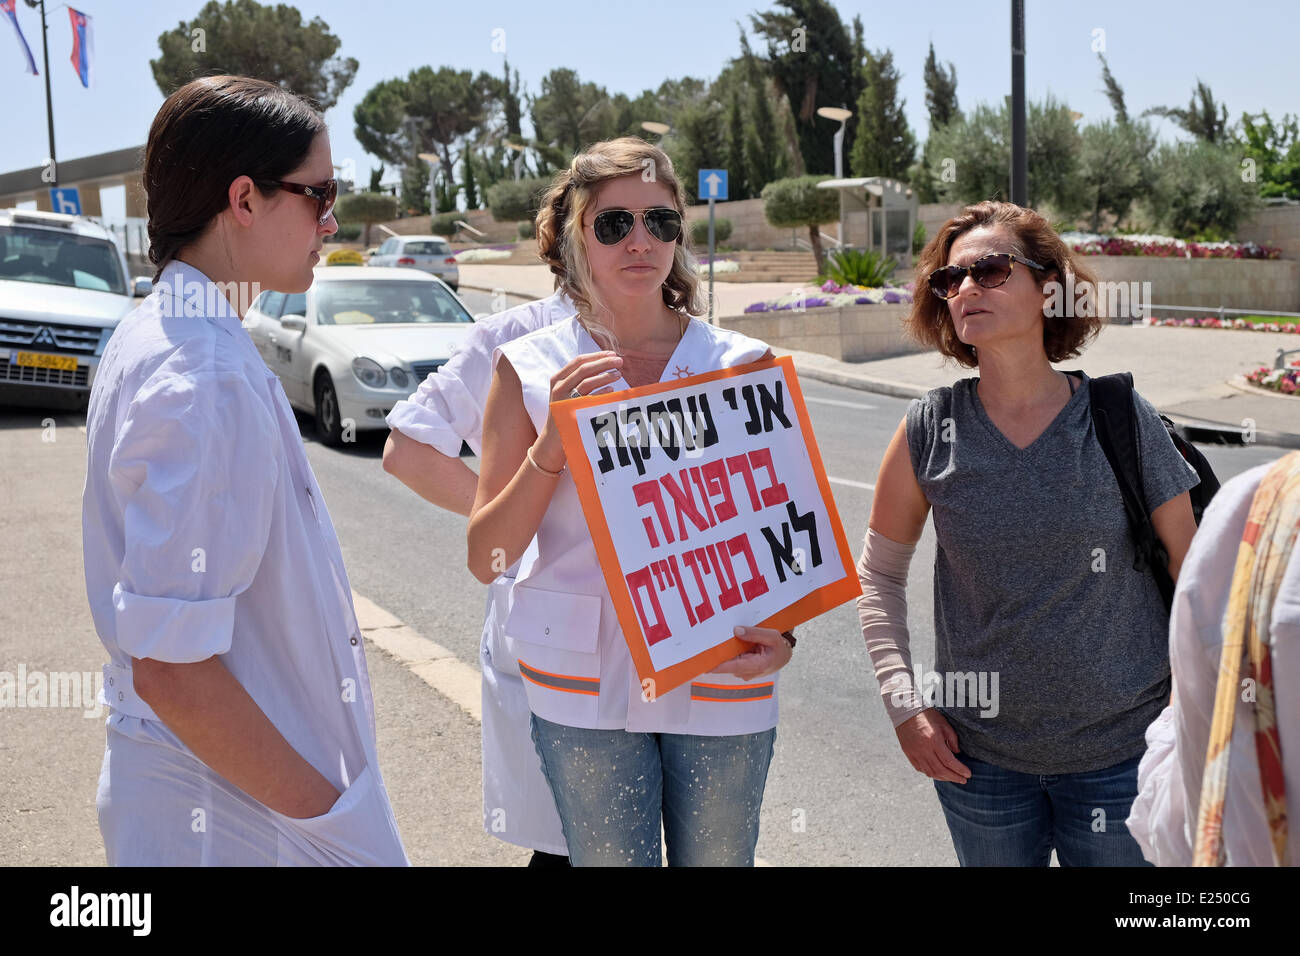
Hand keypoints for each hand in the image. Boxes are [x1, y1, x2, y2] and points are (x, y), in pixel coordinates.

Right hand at [532, 351, 623, 469]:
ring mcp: (564, 400)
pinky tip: (612, 389)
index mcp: (558, 378)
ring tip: (619, 374)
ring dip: (605, 376)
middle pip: (584, 369)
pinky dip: (601, 392)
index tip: (612, 354)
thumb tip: (604, 363)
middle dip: (603, 362)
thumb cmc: (565, 412)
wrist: (553, 439)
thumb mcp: (567, 392)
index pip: (578, 361)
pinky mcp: (570, 412)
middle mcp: (559, 387)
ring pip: (586, 382)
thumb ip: (579, 379)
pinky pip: (589, 399)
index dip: (596, 356)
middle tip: (620, 361)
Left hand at [709, 626, 792, 680]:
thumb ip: (754, 633)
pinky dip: (726, 654)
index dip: (718, 666)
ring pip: (728, 663)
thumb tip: (736, 630)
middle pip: (727, 665)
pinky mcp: (741, 669)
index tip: (704, 664)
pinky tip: (720, 645)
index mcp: (757, 665)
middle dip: (716, 657)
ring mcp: (743, 672)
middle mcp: (748, 672)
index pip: (734, 666)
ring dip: (721, 655)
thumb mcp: (772, 636)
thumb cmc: (778, 646)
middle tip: (701, 647)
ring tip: (709, 643)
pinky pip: (730, 662)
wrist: (782, 656)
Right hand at [895, 708, 970, 783]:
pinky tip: (938, 773)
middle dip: (954, 777)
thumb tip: (957, 753)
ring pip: (931, 772)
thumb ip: (952, 739)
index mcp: (933, 740)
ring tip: (952, 778)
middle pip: (941, 770)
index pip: (949, 761)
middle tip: (963, 780)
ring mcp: (915, 753)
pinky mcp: (909, 754)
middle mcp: (924, 749)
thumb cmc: (927, 715)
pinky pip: (921, 769)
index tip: (968, 774)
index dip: (960, 770)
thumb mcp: (944, 723)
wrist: (906, 711)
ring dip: (943, 778)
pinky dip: (931, 773)